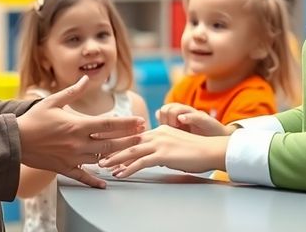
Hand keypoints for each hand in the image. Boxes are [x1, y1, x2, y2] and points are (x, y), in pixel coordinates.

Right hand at [17, 75, 145, 188]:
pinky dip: (94, 180)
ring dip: (117, 156)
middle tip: (143, 136)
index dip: (128, 123)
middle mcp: (78, 143)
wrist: (15, 140)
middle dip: (129, 139)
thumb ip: (73, 91)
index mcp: (77, 125)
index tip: (141, 122)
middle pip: (111, 143)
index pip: (110, 124)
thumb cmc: (33, 119)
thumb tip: (86, 77)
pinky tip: (105, 183)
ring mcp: (72, 158)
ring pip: (101, 159)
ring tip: (132, 153)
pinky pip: (82, 176)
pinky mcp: (64, 168)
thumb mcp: (53, 101)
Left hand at [99, 125, 228, 177]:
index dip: (117, 138)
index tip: (103, 140)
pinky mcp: (163, 154)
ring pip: (131, 150)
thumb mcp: (176, 146)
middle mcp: (156, 133)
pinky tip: (120, 174)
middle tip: (94, 150)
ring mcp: (159, 143)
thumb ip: (162, 149)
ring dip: (115, 159)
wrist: (212, 149)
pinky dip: (128, 168)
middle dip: (109, 145)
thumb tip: (153, 158)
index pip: (133, 134)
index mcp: (158, 130)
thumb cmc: (197, 151)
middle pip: (128, 140)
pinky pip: (141, 162)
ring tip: (102, 165)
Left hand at [156, 104, 234, 135]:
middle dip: (165, 118)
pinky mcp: (203, 119)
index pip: (162, 111)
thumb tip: (154, 124)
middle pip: (167, 108)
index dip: (160, 120)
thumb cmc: (198, 141)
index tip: (162, 133)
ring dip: (173, 116)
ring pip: (177, 108)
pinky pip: (194, 115)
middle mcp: (184, 113)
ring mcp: (193, 115)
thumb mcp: (180, 138)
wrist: (218, 143)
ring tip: (176, 126)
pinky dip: (187, 116)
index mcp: (177, 118)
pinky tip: (182, 119)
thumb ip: (168, 132)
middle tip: (169, 130)